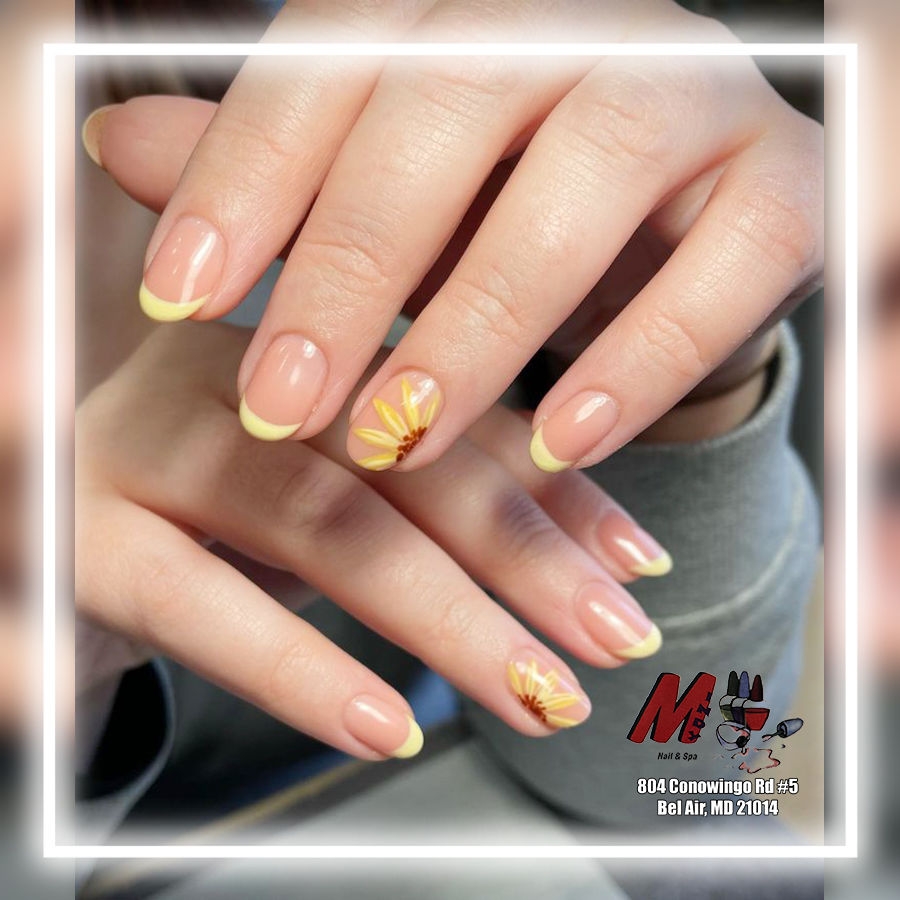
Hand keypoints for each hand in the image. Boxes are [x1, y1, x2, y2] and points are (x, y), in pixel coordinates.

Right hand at [77, 324, 668, 758]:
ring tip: (538, 695)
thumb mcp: (327, 486)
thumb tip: (592, 544)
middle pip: (405, 459)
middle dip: (523, 557)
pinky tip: (386, 725)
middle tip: (616, 639)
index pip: (456, 413)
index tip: (638, 566)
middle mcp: (232, 375)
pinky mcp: (79, 535)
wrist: (47, 516)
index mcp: (303, 350)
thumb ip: (432, 488)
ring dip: (445, 619)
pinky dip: (299, 668)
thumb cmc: (214, 506)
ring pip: (323, 522)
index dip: (555, 491)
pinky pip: (201, 604)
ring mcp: (148, 446)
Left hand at [82, 0, 822, 472]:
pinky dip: (634, 365)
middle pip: (446, 120)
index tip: (176, 299)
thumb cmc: (518, 203)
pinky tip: (556, 444)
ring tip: (401, 435)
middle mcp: (581, 27)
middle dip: (352, 273)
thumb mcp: (394, 193)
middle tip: (282, 406)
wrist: (690, 223)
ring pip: (578, 192)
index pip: (333, 68)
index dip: (246, 179)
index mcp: (467, 13)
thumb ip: (275, 170)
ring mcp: (694, 98)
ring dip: (480, 329)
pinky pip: (716, 273)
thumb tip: (117, 150)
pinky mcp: (782, 191)